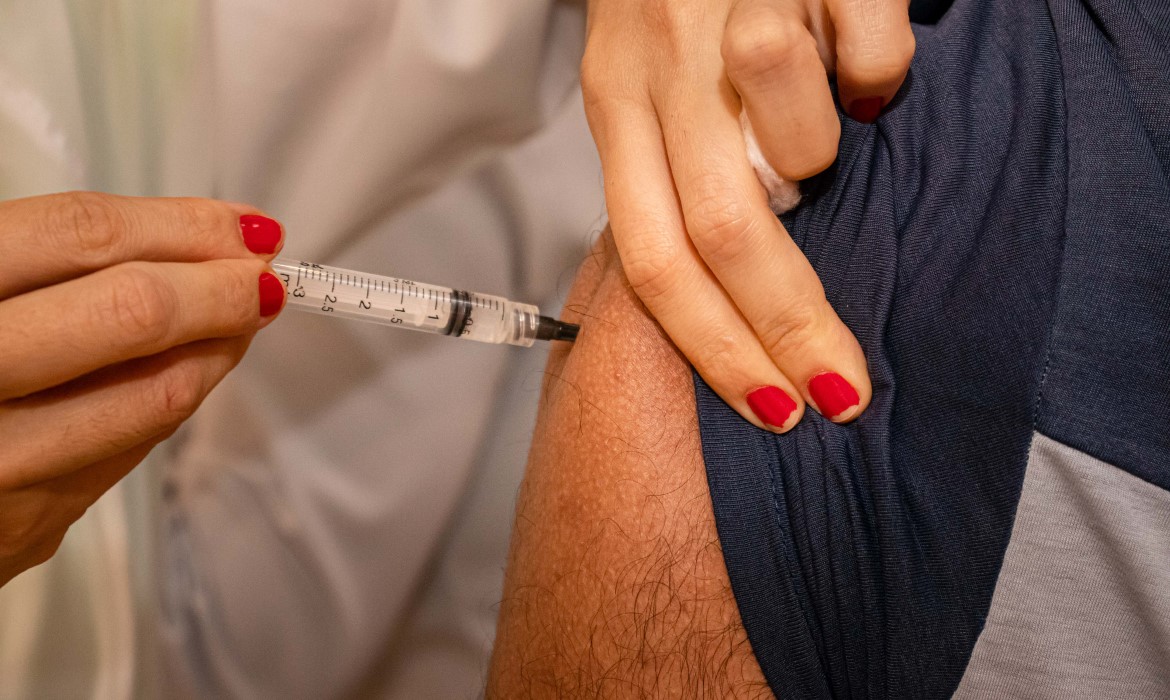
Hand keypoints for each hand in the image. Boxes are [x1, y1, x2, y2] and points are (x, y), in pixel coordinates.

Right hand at [0, 192, 286, 586]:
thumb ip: (34, 259)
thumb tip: (182, 241)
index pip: (79, 237)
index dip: (178, 223)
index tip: (240, 223)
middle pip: (130, 314)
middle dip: (219, 287)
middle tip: (263, 273)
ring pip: (150, 396)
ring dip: (217, 350)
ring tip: (242, 317)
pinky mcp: (20, 527)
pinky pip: (123, 452)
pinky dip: (169, 402)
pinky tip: (188, 370)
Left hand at [581, 0, 913, 429]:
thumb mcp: (649, 84)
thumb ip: (680, 173)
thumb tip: (737, 289)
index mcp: (616, 104)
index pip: (653, 259)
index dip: (714, 348)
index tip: (773, 408)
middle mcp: (657, 66)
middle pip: (725, 234)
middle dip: (787, 324)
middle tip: (841, 387)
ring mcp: (728, 12)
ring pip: (801, 144)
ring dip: (824, 150)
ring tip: (819, 115)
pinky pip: (871, 62)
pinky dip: (877, 72)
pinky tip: (851, 48)